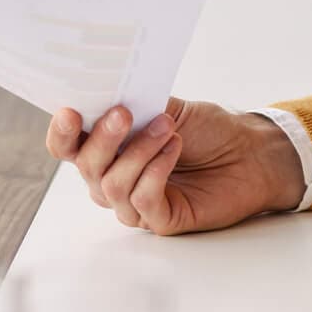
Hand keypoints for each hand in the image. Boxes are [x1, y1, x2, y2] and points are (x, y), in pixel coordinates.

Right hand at [46, 98, 305, 234]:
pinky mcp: (159, 220)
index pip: (67, 147)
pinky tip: (173, 149)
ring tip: (168, 129)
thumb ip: (137, 104)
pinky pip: (142, 200)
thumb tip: (110, 92)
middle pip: (86, 166)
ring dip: (140, 151)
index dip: (62, 133)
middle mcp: (112, 179)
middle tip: (125, 113)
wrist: (250, 153)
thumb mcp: (168, 108)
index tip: (70, 112)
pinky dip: (156, 170)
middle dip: (104, 137)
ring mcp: (134, 203)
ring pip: (113, 185)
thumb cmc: (208, 131)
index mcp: (107, 150)